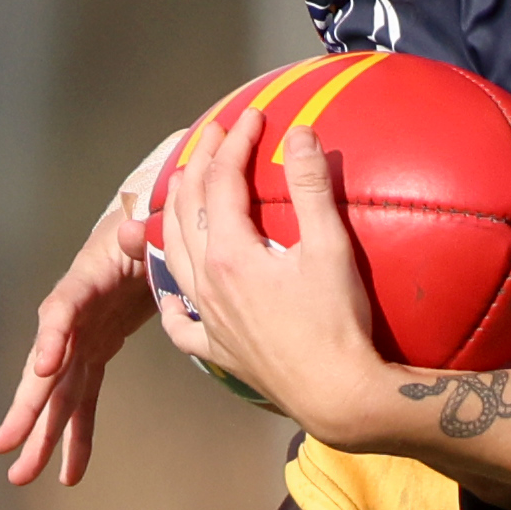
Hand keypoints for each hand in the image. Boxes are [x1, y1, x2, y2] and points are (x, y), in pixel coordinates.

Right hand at [0, 130, 213, 490]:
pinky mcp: (93, 355)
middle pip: (43, 369)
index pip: (61, 312)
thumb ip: (142, 232)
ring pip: (56, 397)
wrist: (148, 236)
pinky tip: (69, 475)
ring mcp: (79, 342)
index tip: (42, 370)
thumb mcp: (148, 224)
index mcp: (82, 283)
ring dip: (41, 438)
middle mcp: (70, 319)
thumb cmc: (146, 226)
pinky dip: (77, 438)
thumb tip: (135, 231)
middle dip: (25, 410)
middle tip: (3, 446)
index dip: (51, 339)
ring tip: (23, 478)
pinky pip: (82, 403)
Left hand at [149, 110, 403, 446]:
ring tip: (185, 190)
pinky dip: (172, 300)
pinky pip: (180, 322)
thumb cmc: (338, 322)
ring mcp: (207, 318)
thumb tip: (301, 133)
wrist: (336, 394)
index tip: (253, 115)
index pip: (221, 181)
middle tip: (214, 136)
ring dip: (176, 215)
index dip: (235, 142)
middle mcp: (206, 283)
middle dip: (199, 165)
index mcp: (230, 253)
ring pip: (174, 256)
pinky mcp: (217, 350)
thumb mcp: (330, 247)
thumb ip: (311, 187)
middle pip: (187, 211)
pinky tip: (174, 293)